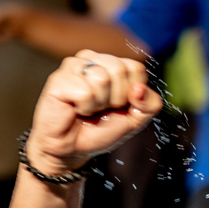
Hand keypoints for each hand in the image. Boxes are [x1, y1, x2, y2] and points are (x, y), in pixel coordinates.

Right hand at [26, 50, 162, 176]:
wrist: (73, 148)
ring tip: (88, 108)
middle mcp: (92, 59)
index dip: (133, 93)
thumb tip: (138, 89)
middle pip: (119, 69)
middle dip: (116, 98)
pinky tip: (75, 109)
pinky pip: (84, 93)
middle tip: (102, 108)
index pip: (136, 67)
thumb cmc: (102, 129)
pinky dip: (85, 108)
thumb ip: (150, 104)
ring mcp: (73, 66)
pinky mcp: (58, 79)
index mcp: (112, 63)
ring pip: (101, 78)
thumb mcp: (136, 118)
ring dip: (99, 103)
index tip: (119, 104)